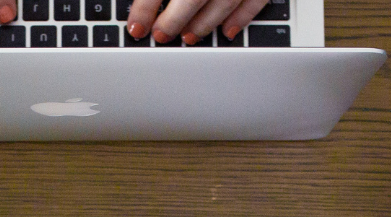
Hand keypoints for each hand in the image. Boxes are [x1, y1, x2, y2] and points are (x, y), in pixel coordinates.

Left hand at [125, 0, 267, 43]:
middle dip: (174, 20)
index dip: (146, 6)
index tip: (136, 27)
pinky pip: (255, 2)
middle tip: (161, 36)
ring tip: (187, 38)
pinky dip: (240, 20)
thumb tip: (142, 5)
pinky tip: (225, 34)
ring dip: (203, 25)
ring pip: (223, 2)